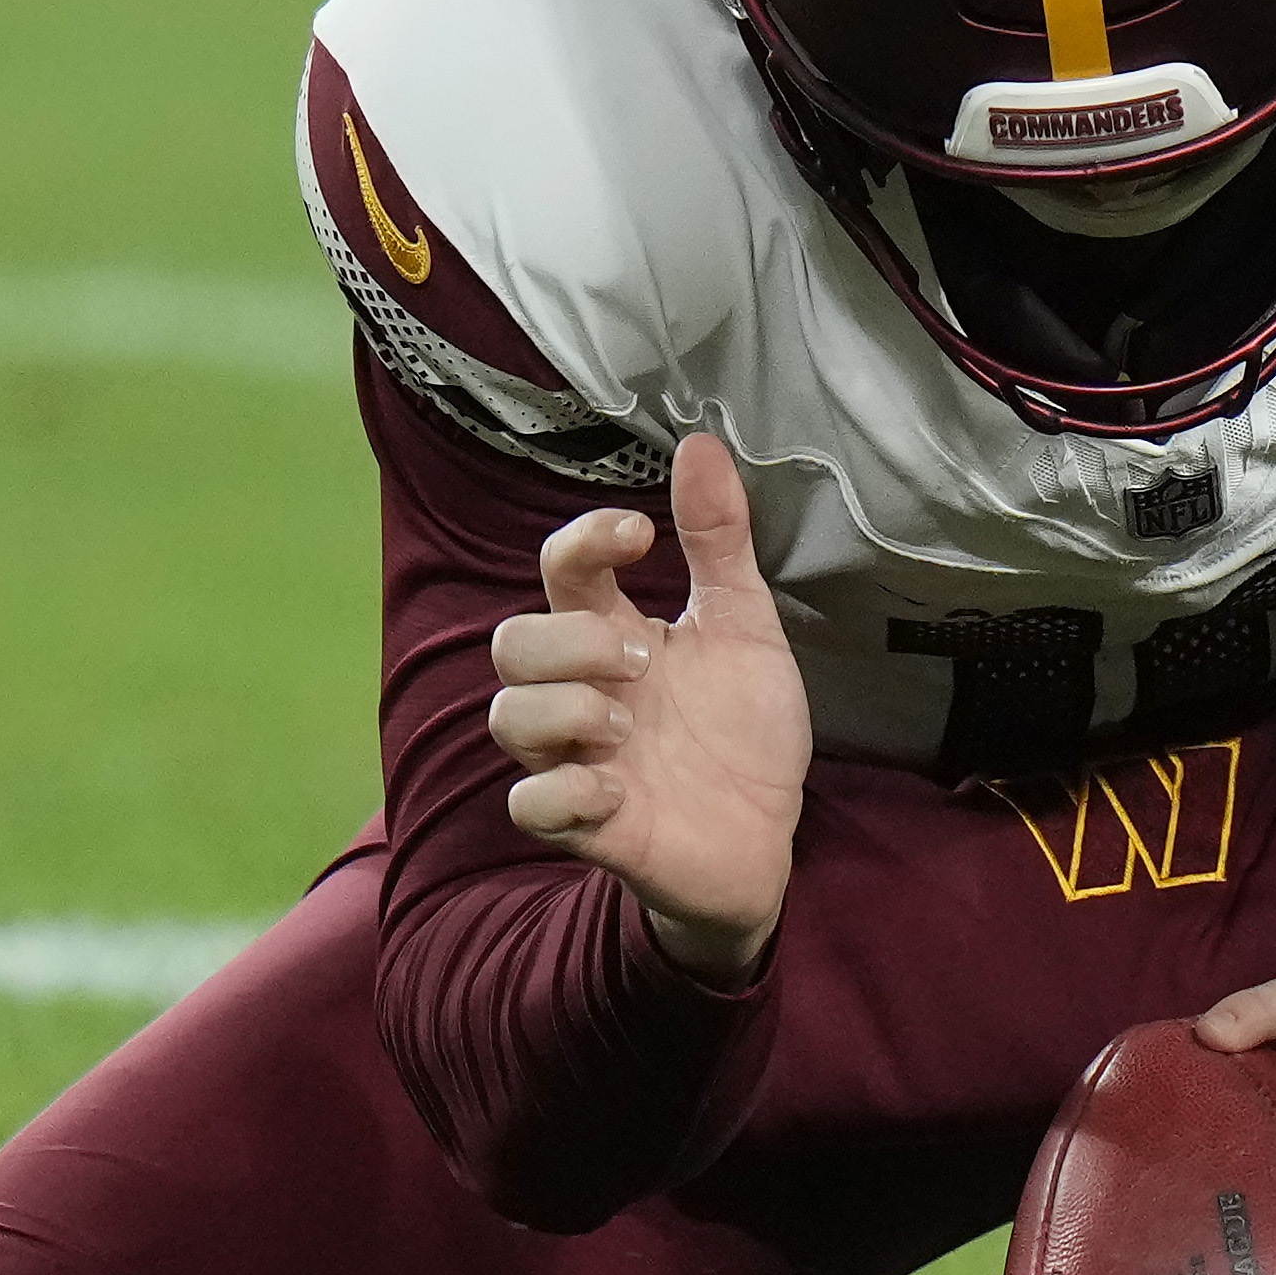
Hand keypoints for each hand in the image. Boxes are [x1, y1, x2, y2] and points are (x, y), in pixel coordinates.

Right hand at [490, 432, 808, 981]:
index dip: (581, 542)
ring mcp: (577, 758)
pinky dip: (566, 789)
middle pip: (511, 643)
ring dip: (565, 707)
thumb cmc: (743, 727)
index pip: (559, 572)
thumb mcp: (743, 623)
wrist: (769, 832)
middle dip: (570, 641)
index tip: (638, 532)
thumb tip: (700, 442)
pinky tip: (621, 786)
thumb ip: (719, 540)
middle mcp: (583, 692)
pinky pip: (530, 803)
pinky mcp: (586, 824)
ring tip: (629, 723)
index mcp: (616, 635)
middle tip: (645, 660)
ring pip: (506, 717)